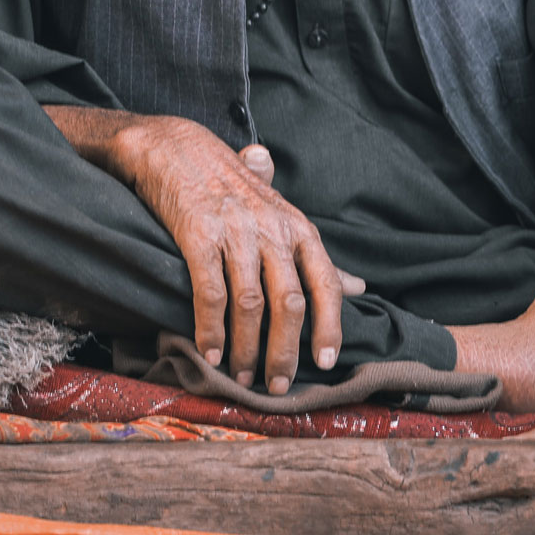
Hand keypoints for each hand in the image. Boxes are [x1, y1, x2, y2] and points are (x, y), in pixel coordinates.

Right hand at [111, 117, 360, 392]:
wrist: (177, 148)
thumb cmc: (232, 187)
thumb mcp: (281, 215)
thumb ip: (315, 256)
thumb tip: (357, 287)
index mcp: (297, 227)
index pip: (325, 283)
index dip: (329, 327)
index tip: (324, 363)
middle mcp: (272, 229)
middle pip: (289, 302)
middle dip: (285, 352)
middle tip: (278, 385)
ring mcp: (235, 232)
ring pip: (251, 303)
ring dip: (247, 348)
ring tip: (242, 375)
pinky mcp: (198, 235)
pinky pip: (210, 292)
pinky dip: (211, 329)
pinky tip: (209, 352)